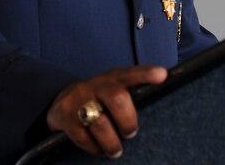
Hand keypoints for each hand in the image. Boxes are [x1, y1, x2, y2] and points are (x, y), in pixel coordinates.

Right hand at [46, 65, 167, 158]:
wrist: (62, 101)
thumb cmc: (100, 100)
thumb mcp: (115, 90)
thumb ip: (133, 94)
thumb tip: (162, 107)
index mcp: (114, 77)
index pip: (133, 73)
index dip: (147, 74)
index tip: (162, 75)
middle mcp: (97, 84)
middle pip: (118, 98)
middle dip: (128, 121)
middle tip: (131, 134)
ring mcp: (79, 98)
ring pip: (100, 123)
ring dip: (111, 142)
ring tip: (116, 150)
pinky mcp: (64, 114)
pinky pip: (83, 136)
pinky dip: (94, 147)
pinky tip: (98, 148)